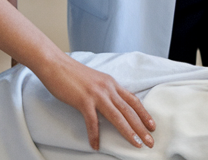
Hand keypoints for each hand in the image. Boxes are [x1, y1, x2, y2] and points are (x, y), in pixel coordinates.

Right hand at [39, 54, 154, 150]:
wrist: (55, 63)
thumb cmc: (71, 73)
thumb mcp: (94, 80)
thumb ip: (104, 91)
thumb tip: (110, 105)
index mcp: (111, 83)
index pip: (133, 100)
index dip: (144, 113)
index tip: (152, 125)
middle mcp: (107, 88)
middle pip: (129, 111)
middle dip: (142, 127)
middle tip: (150, 141)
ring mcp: (96, 94)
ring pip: (117, 116)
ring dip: (128, 132)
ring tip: (136, 144)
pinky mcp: (83, 100)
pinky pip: (92, 121)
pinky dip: (95, 135)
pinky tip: (96, 145)